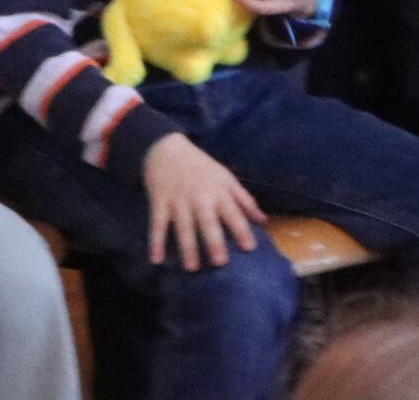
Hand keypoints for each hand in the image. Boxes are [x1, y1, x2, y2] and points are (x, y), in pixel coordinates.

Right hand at [143, 133, 263, 269]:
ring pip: (183, 226)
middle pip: (208, 222)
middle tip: (220, 263)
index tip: (250, 248)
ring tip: (191, 268)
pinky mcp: (159, 202)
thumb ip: (244, 200)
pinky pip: (157, 224)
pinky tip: (155, 260)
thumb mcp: (226, 179)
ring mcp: (178, 200)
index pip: (233, 212)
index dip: (241, 229)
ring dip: (187, 247)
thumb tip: (263, 220)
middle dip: (214, 241)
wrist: (167, 150)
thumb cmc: (202, 168)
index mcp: (218, 191)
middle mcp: (199, 197)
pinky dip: (155, 242)